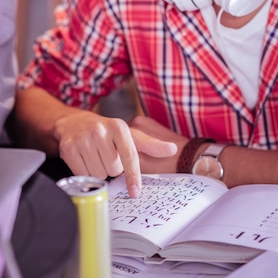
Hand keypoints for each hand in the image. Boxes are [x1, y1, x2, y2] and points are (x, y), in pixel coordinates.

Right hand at [53, 109, 176, 196]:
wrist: (75, 122)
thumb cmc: (107, 132)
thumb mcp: (129, 135)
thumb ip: (151, 145)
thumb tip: (172, 149)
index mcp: (119, 127)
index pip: (130, 156)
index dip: (133, 176)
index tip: (135, 192)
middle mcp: (101, 130)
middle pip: (113, 170)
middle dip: (112, 168)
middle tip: (107, 156)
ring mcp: (84, 139)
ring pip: (98, 174)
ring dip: (99, 171)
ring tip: (96, 156)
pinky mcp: (69, 148)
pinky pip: (82, 175)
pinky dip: (85, 172)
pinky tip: (85, 160)